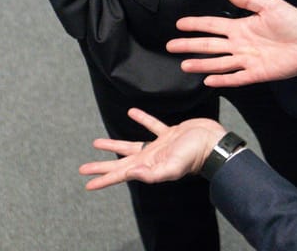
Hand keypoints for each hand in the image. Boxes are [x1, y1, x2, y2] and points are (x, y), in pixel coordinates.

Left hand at [79, 108, 225, 190]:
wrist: (213, 142)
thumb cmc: (194, 156)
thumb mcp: (173, 167)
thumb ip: (152, 173)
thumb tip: (131, 174)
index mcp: (148, 166)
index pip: (120, 174)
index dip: (103, 179)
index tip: (87, 183)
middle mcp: (150, 158)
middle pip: (120, 163)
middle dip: (102, 166)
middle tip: (83, 168)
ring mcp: (158, 147)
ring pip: (130, 146)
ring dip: (114, 145)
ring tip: (97, 143)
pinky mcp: (168, 134)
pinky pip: (151, 125)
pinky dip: (141, 119)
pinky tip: (132, 112)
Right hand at [167, 0, 296, 86]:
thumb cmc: (293, 21)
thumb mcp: (270, 4)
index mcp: (241, 27)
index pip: (212, 26)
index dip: (196, 24)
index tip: (179, 24)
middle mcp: (240, 44)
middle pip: (209, 45)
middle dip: (190, 45)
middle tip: (171, 46)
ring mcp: (247, 60)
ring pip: (218, 62)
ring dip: (201, 64)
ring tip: (184, 65)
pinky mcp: (257, 73)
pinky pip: (236, 78)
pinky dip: (222, 79)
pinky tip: (208, 80)